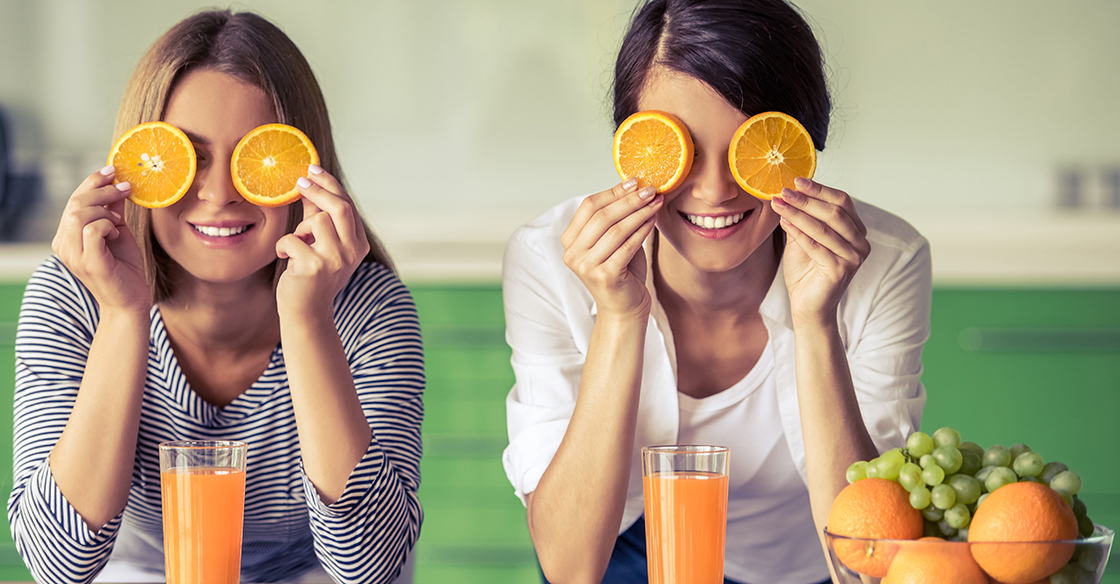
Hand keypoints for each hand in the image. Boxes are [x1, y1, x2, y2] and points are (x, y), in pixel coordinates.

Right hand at [51, 166, 150, 312]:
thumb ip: (112, 211)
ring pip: (79, 214)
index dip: (92, 181)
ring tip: (119, 221)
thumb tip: (117, 185)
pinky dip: (107, 225)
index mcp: (67, 236)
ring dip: (105, 210)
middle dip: (102, 190)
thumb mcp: (118, 232)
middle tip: (126, 187)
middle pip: (75, 204)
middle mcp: (64, 245)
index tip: (113, 170)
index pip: (73, 201)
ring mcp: (74, 255)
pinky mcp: (90, 263)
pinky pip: (92, 231)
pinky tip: (117, 234)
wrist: (130, 301)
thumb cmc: (124, 268)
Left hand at [275, 165, 369, 317]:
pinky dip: (283, 245)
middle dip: (318, 190)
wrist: (306, 312)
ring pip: (316, 222)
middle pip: (339, 208)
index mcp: (359, 245)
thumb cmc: (311, 275)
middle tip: (299, 181)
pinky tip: (285, 257)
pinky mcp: (313, 267)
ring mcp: (335, 260)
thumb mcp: (321, 244)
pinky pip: (292, 239)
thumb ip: (319, 216)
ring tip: (296, 244)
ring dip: (299, 228)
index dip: (329, 185)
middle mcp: (352, 252)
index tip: (312, 170)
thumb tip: (310, 183)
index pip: (347, 206)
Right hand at [560, 178, 661, 320]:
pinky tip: (654, 220)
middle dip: (629, 200)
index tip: (634, 182)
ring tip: (656, 202)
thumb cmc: (621, 272)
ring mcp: (586, 266)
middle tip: (650, 189)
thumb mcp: (612, 241)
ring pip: (616, 229)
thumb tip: (634, 186)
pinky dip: (643, 229)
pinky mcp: (605, 276)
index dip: (612, 192)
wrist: (624, 308)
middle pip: (602, 216)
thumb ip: (615, 218)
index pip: (588, 206)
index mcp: (570, 241)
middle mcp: (573, 254)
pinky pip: (627, 246)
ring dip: (639, 212)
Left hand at [771, 177, 870, 325]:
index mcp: (856, 231)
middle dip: (807, 200)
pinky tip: (784, 222)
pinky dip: (798, 232)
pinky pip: (816, 246)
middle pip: (835, 212)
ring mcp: (854, 257)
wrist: (807, 306)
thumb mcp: (802, 238)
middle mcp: (860, 242)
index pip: (842, 202)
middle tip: (784, 191)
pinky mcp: (841, 270)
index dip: (819, 190)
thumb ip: (801, 218)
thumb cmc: (806, 272)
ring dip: (798, 214)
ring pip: (824, 228)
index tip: (796, 181)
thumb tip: (787, 193)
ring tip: (778, 204)